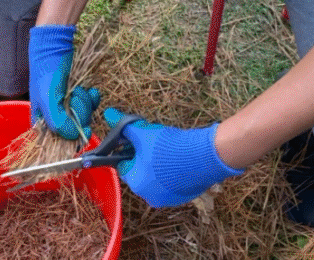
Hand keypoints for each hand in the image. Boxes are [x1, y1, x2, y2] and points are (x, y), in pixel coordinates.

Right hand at [28, 25, 100, 139]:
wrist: (55, 46)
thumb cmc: (46, 72)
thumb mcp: (48, 100)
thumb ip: (59, 122)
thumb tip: (76, 137)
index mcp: (43, 122)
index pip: (61, 141)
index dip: (73, 136)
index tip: (81, 128)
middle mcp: (55, 117)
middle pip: (76, 129)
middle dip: (80, 112)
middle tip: (74, 96)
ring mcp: (67, 106)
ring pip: (85, 116)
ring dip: (85, 102)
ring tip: (78, 89)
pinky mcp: (77, 96)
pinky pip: (91, 105)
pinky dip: (93, 98)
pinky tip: (91, 90)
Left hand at [104, 107, 243, 206]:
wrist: (204, 156)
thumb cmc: (168, 147)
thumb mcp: (143, 133)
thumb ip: (124, 126)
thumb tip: (108, 114)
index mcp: (137, 184)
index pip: (124, 166)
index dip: (130, 150)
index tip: (140, 140)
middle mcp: (150, 197)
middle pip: (140, 172)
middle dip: (144, 158)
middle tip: (155, 143)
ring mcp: (169, 199)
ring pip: (156, 178)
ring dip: (159, 165)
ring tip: (169, 149)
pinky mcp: (184, 197)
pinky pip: (172, 183)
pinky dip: (173, 172)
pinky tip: (180, 158)